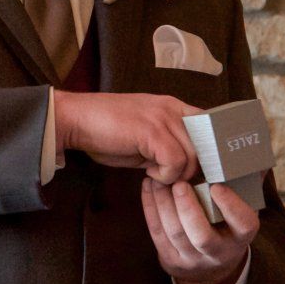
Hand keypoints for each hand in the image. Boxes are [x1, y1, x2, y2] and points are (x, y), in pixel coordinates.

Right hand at [54, 92, 199, 183]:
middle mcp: (172, 109)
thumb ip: (166, 144)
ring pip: (192, 157)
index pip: (209, 127)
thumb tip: (185, 166)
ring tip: (154, 173)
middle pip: (204, 147)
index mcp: (172, 107)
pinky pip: (175, 163)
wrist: (76, 120)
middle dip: (191, 169)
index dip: (206, 151)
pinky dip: (164, 175)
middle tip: (170, 177)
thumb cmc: (104, 131)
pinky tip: (148, 173)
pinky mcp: (153, 132)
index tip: (194, 168)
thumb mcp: (144, 135)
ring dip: (175, 174)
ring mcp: (163, 118)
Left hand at [141, 177, 258, 283]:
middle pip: (202, 236)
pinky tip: (149, 187)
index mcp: (241, 237)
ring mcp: (192, 259)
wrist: (210, 266)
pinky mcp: (170, 258)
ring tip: (159, 180)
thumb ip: (246, 183)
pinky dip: (151, 208)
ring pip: (175, 233)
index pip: (243, 224)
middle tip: (180, 183)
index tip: (216, 186)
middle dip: (189, 208)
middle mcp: (219, 253)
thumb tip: (252, 149)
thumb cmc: (227, 224)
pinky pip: (157, 233)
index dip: (231, 206)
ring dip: (164, 204)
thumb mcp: (242, 209)